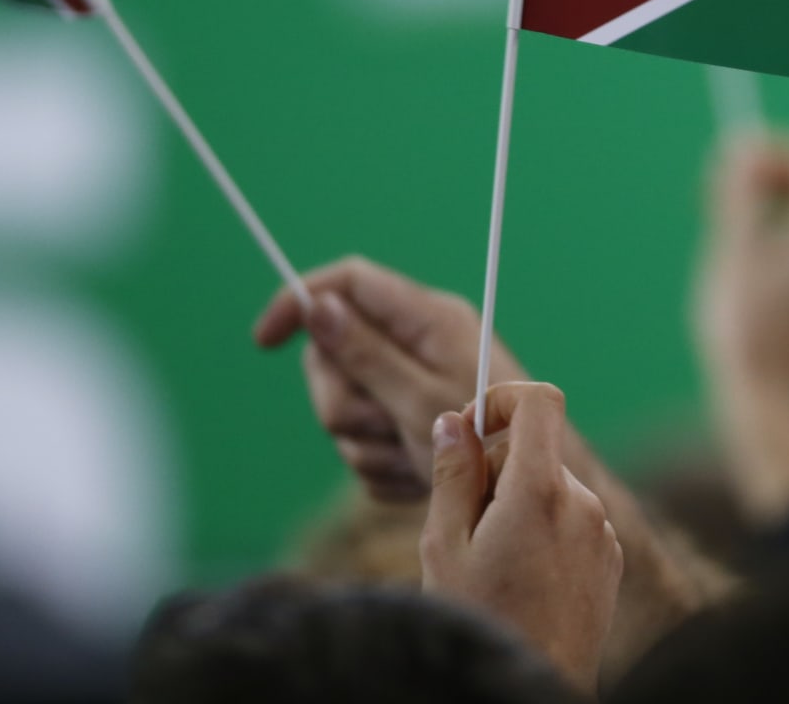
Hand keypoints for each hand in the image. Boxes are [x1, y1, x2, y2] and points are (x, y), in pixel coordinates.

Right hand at [254, 256, 527, 500]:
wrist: (525, 506)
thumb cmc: (490, 445)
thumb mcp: (419, 400)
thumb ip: (367, 353)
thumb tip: (320, 305)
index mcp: (427, 320)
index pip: (350, 282)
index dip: (300, 302)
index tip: (264, 342)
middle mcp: (419, 345)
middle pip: (336, 357)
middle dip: (344, 403)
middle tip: (383, 427)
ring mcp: (413, 386)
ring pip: (347, 410)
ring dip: (369, 445)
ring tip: (412, 459)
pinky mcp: (410, 426)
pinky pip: (366, 444)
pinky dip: (384, 468)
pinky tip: (417, 479)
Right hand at [422, 384, 621, 691]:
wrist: (535, 682)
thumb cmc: (483, 618)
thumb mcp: (445, 545)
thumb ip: (452, 475)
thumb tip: (454, 420)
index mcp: (539, 490)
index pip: (540, 401)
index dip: (503, 400)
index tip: (474, 429)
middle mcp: (581, 502)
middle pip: (536, 450)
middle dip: (498, 470)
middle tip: (468, 524)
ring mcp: (602, 530)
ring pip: (551, 487)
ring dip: (520, 504)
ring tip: (495, 561)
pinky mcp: (610, 555)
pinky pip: (572, 519)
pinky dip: (546, 530)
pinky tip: (525, 577)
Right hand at [694, 134, 788, 400]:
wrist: (774, 412)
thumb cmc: (750, 330)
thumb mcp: (734, 250)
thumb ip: (740, 193)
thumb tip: (742, 147)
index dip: (781, 151)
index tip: (734, 163)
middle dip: (773, 179)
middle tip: (717, 192)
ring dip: (772, 212)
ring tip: (724, 240)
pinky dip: (781, 245)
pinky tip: (744, 280)